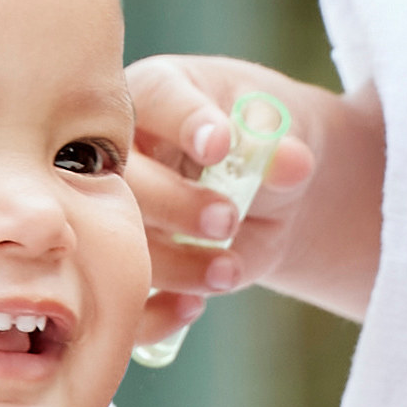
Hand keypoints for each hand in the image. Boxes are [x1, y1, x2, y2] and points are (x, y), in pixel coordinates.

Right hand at [123, 56, 329, 344]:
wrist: (265, 191)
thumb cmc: (263, 141)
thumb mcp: (280, 133)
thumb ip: (280, 146)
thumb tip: (291, 161)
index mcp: (158, 92)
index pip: (159, 96)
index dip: (184, 121)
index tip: (219, 145)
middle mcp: (120, 148)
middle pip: (123, 175)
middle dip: (174, 203)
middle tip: (227, 218)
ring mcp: (114, 211)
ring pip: (120, 241)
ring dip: (174, 263)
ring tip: (227, 269)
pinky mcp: (123, 265)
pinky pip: (120, 297)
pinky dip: (153, 313)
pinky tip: (193, 306)